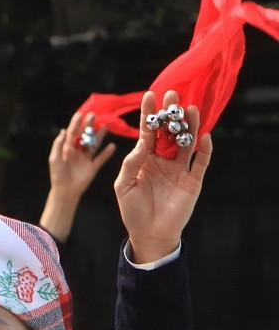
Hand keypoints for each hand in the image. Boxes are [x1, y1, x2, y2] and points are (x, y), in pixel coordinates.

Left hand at [39, 112, 115, 243]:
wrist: (65, 191)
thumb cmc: (58, 175)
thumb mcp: (55, 159)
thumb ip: (58, 145)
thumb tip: (63, 131)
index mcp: (68, 149)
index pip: (73, 133)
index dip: (76, 124)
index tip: (80, 114)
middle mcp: (78, 152)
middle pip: (85, 136)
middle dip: (89, 126)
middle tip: (94, 115)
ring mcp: (86, 159)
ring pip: (94, 145)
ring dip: (99, 136)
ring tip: (105, 126)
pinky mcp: (92, 167)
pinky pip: (100, 159)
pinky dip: (106, 153)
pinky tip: (112, 146)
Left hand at [114, 90, 212, 264]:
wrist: (149, 235)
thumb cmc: (133, 212)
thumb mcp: (124, 187)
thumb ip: (130, 164)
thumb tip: (142, 143)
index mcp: (145, 160)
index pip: (148, 133)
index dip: (149, 115)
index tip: (150, 96)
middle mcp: (163, 160)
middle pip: (169, 132)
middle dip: (171, 113)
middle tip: (173, 94)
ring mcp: (179, 169)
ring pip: (187, 142)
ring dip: (189, 125)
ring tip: (190, 108)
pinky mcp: (193, 180)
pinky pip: (201, 162)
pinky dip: (205, 149)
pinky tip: (204, 136)